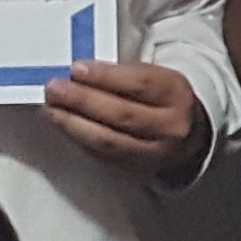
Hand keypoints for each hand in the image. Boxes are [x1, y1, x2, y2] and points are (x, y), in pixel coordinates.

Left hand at [42, 58, 211, 177]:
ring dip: (74, 124)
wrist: (189, 139)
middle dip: (83, 101)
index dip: (106, 77)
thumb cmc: (162, 100)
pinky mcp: (137, 171)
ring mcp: (154, 153)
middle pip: (122, 114)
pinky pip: (103, 156)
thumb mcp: (157, 77)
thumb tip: (79, 73)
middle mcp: (170, 127)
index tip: (77, 69)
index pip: (140, 84)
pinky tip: (64, 127)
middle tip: (55, 90)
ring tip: (51, 110)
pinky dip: (79, 141)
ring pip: (110, 141)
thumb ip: (123, 74)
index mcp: (176, 94)